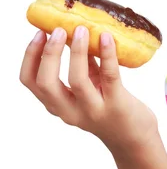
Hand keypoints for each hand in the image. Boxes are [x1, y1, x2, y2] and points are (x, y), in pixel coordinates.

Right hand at [20, 26, 158, 154]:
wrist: (134, 139)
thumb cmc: (110, 108)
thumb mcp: (91, 88)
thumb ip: (84, 66)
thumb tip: (79, 32)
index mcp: (59, 105)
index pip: (31, 82)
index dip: (30, 57)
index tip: (39, 33)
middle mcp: (70, 111)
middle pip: (46, 83)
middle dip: (49, 54)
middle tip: (57, 29)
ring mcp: (93, 110)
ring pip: (77, 80)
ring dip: (77, 51)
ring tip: (81, 29)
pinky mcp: (116, 105)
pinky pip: (109, 75)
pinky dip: (107, 54)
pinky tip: (107, 37)